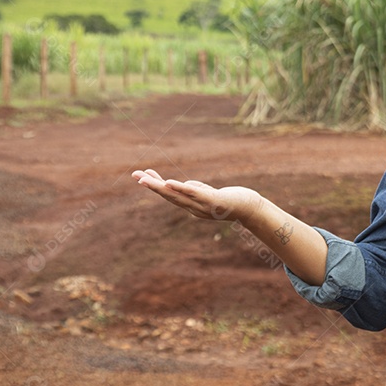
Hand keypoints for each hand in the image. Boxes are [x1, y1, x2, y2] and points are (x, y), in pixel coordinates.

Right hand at [132, 168, 260, 223]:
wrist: (251, 209)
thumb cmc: (231, 201)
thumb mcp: (209, 193)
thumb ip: (195, 190)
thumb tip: (182, 185)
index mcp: (191, 206)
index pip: (170, 195)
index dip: (155, 186)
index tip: (141, 176)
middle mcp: (194, 208)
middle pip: (169, 196)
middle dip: (151, 186)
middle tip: (134, 175)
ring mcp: (203, 206)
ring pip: (177, 196)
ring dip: (160, 187)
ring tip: (145, 179)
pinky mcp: (213, 201)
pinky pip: (194, 194)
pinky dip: (181, 189)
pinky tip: (170, 183)